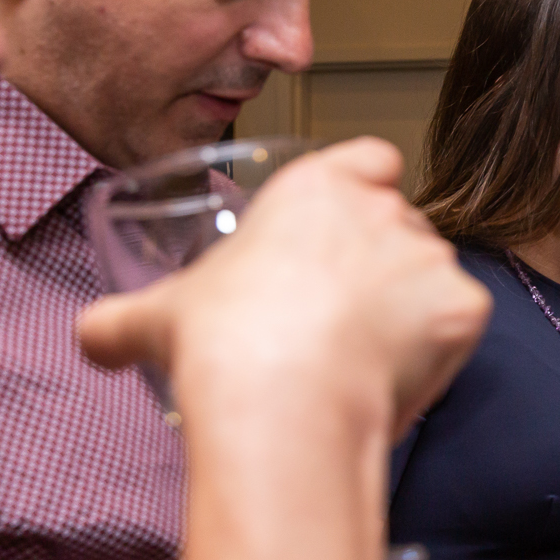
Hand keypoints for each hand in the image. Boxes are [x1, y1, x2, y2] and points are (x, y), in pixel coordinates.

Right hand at [79, 139, 489, 438]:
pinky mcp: (466, 307)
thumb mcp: (156, 317)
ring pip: (433, 274)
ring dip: (411, 306)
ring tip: (362, 354)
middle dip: (382, 263)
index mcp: (321, 186)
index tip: (350, 226)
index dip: (367, 188)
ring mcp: (434, 256)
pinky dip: (438, 350)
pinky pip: (459, 324)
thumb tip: (93, 338)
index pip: (371, 160)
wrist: (284, 398)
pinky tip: (392, 375)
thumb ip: (121, 318)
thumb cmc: (223, 344)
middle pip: (403, 225)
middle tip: (343, 316)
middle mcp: (386, 208)